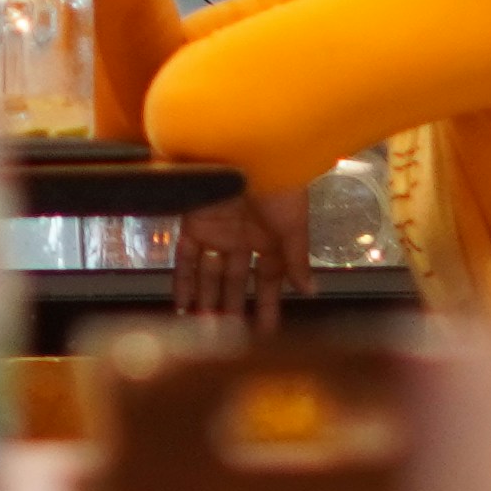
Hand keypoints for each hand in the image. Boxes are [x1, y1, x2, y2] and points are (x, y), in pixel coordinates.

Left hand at [168, 186, 300, 328]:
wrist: (252, 150)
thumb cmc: (280, 185)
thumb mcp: (294, 226)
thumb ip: (297, 260)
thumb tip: (310, 291)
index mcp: (270, 238)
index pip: (267, 280)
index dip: (267, 306)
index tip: (265, 332)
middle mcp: (242, 238)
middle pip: (234, 281)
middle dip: (230, 309)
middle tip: (224, 339)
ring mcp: (216, 231)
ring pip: (208, 275)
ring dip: (204, 301)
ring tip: (200, 332)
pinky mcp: (193, 223)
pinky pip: (184, 258)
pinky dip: (182, 281)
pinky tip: (180, 305)